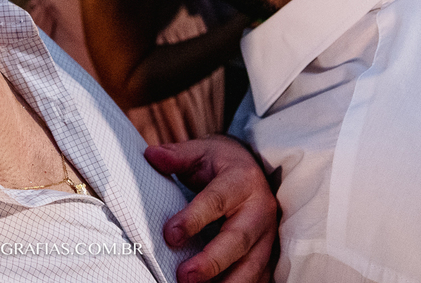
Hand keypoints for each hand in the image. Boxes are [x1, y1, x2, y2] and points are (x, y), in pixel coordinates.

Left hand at [146, 136, 277, 282]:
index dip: (193, 219)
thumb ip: (177, 156)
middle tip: (185, 276)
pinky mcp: (268, 253)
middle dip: (212, 261)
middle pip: (238, 239)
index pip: (216, 201)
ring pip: (253, 265)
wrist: (251, 168)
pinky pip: (258, 276)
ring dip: (228, 282)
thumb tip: (152, 156)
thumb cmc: (220, 163)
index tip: (170, 235)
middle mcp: (260, 209)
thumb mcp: (200, 152)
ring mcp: (267, 234)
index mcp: (241, 180)